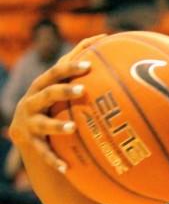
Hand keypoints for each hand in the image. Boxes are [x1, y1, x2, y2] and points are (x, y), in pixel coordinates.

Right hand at [8, 35, 105, 172]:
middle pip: (45, 93)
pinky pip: (43, 152)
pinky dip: (54, 160)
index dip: (69, 67)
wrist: (30, 135)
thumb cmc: (55, 103)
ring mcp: (28, 123)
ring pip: (42, 124)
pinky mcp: (29, 144)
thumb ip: (79, 62)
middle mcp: (31, 102)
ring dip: (56, 126)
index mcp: (42, 86)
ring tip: (72, 128)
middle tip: (81, 91)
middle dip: (61, 91)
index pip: (55, 72)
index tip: (88, 64)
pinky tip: (66, 168)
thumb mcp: (63, 85)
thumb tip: (105, 35)